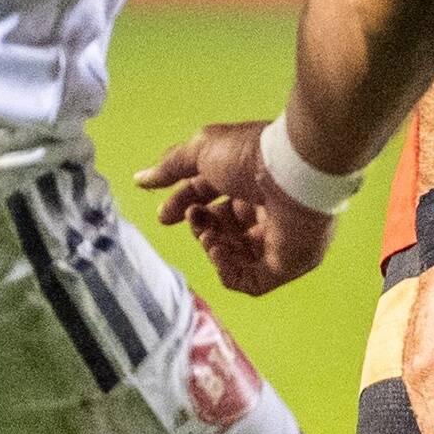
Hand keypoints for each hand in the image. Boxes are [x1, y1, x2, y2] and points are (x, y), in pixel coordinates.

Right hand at [142, 120, 333, 296]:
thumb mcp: (202, 152)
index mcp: (252, 184)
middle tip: (195, 219)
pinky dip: (227, 270)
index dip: (186, 207)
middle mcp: (269, 212)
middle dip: (201, 228)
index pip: (214, 202)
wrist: (293, 172)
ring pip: (236, 258)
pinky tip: (219, 250)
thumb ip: (171, 167)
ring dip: (212, 248)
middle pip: (224, 231)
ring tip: (210, 234)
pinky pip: (251, 281)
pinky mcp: (289, 263)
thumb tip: (141, 179)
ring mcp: (281, 240)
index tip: (165, 215)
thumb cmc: (252, 156)